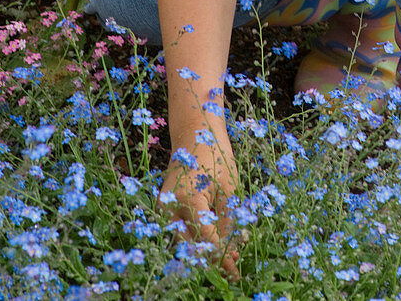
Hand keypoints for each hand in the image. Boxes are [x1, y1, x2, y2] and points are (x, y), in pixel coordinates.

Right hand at [158, 129, 239, 279]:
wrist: (194, 130)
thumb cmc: (214, 153)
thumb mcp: (228, 187)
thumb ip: (228, 220)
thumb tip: (233, 249)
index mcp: (187, 199)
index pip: (205, 238)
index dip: (221, 256)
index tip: (236, 269)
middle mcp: (170, 207)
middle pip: (191, 245)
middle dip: (212, 258)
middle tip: (233, 266)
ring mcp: (164, 207)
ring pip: (184, 240)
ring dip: (204, 249)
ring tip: (228, 255)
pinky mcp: (165, 207)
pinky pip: (181, 228)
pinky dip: (197, 236)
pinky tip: (215, 239)